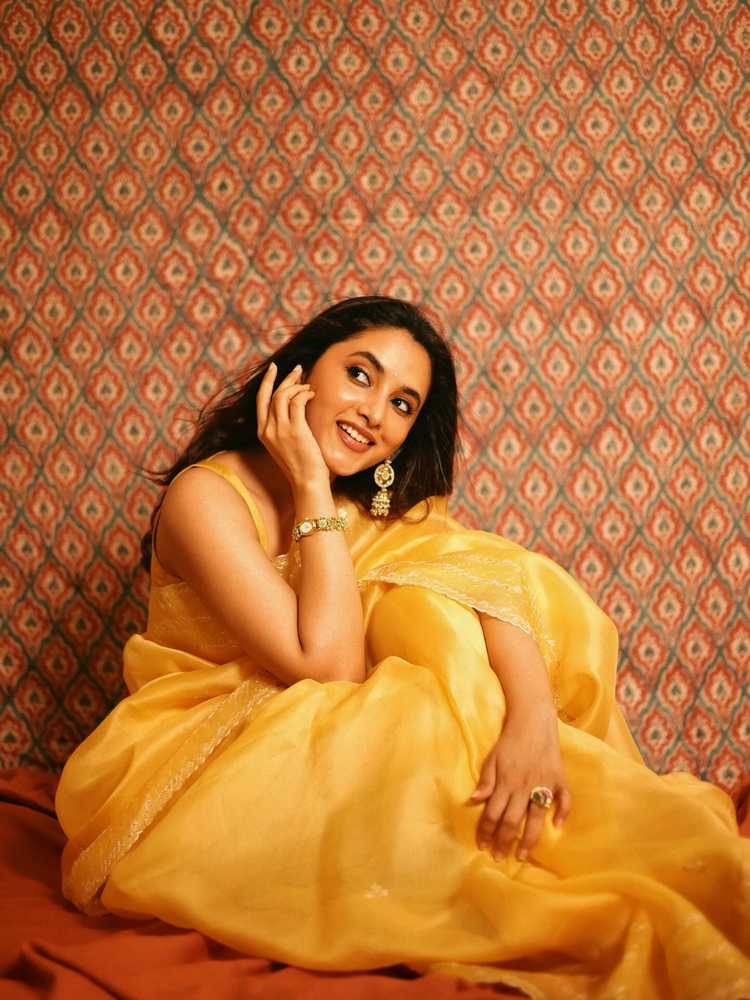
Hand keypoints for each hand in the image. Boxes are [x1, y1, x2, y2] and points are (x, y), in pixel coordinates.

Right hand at [256, 363, 328, 491]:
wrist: (307, 482)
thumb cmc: (301, 465)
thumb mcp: (285, 445)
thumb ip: (283, 428)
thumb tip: (294, 406)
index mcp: (263, 433)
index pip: (261, 401)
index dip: (267, 382)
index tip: (274, 368)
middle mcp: (268, 430)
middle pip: (272, 395)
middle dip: (285, 378)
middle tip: (298, 370)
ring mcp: (280, 430)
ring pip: (283, 396)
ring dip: (297, 386)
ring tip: (308, 386)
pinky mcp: (295, 431)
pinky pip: (296, 402)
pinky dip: (304, 394)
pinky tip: (312, 394)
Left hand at [470, 710, 570, 861]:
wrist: (533, 721)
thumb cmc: (509, 741)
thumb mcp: (492, 758)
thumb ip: (486, 781)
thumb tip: (474, 801)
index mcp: (506, 782)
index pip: (493, 813)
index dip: (486, 831)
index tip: (482, 846)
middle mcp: (524, 787)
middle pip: (513, 821)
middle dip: (504, 841)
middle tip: (499, 857)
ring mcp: (543, 784)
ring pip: (536, 818)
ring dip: (529, 839)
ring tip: (522, 856)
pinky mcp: (558, 779)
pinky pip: (564, 799)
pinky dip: (563, 812)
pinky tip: (558, 826)